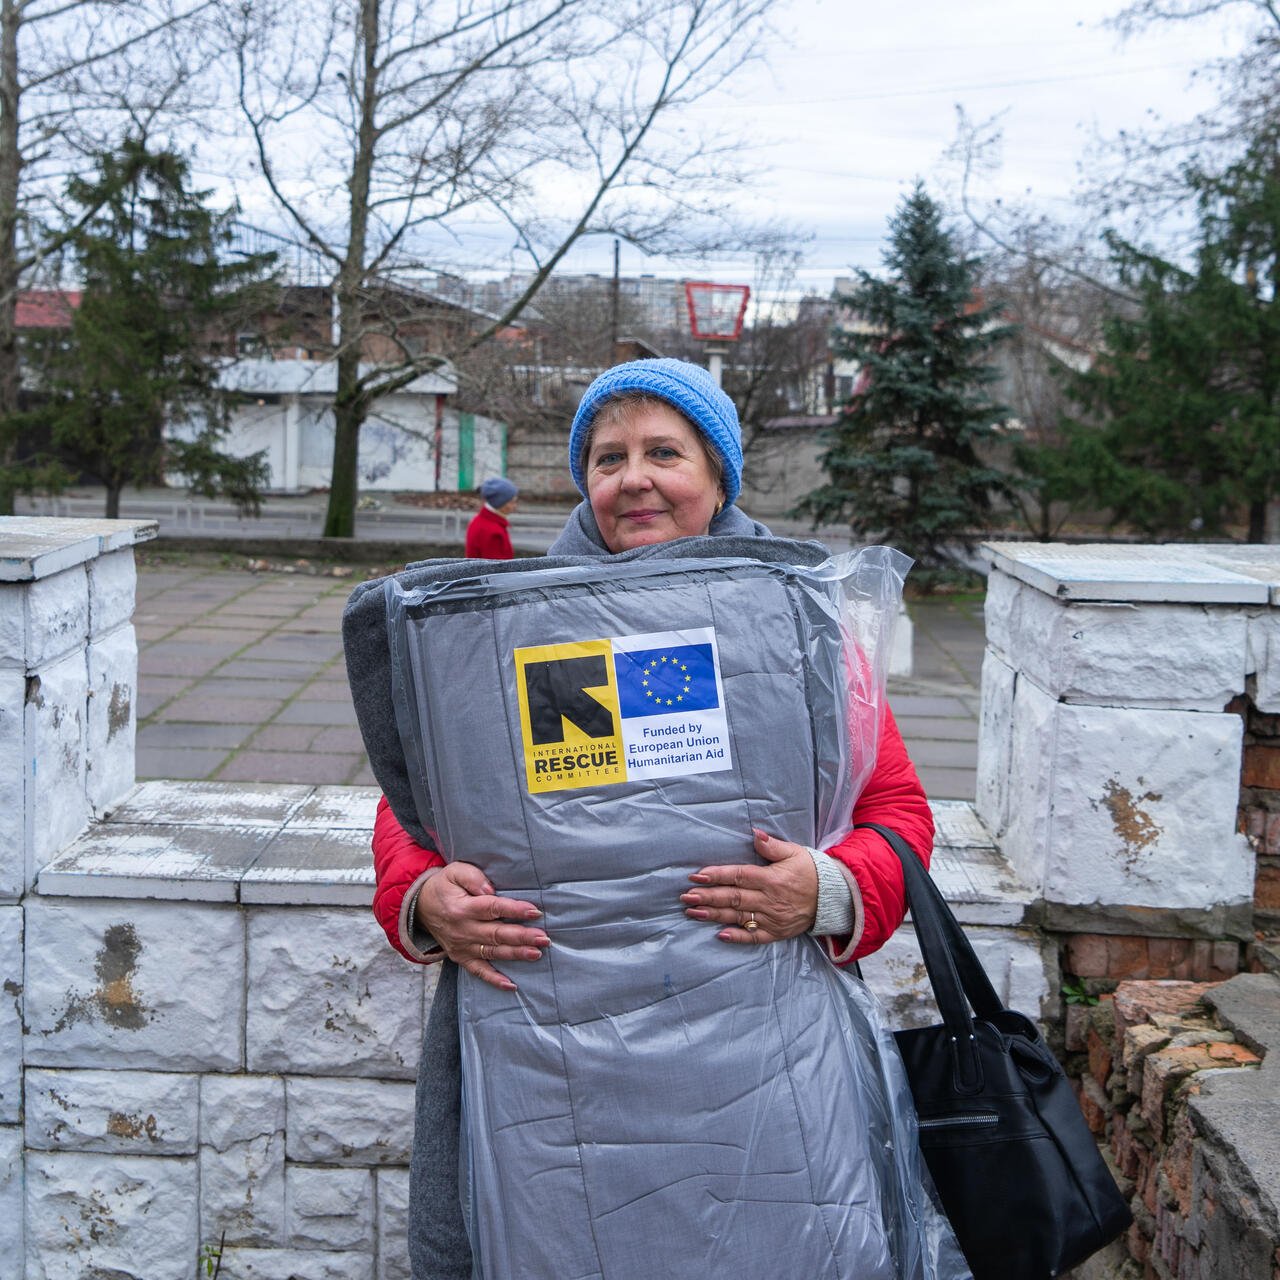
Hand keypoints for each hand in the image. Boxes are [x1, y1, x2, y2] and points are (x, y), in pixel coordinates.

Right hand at [415, 861, 547, 990]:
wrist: (420, 907)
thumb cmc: (444, 886)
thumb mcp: (454, 872)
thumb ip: (473, 878)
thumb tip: (490, 890)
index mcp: (462, 908)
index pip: (492, 909)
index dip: (514, 910)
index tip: (535, 911)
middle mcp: (462, 930)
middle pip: (496, 934)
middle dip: (522, 936)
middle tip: (543, 938)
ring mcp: (461, 947)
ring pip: (493, 952)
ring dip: (516, 954)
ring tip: (536, 954)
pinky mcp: (461, 957)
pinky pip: (478, 971)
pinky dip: (494, 980)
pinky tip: (511, 985)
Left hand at [679, 829, 817, 944]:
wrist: (834, 897)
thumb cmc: (810, 871)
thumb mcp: (794, 852)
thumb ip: (772, 846)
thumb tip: (754, 833)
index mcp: (772, 878)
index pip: (739, 876)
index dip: (716, 875)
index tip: (696, 875)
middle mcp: (770, 900)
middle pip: (734, 898)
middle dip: (708, 896)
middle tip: (686, 897)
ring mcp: (772, 918)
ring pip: (739, 917)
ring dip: (714, 915)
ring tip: (693, 912)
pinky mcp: (777, 932)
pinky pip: (755, 937)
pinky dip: (738, 937)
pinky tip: (720, 935)